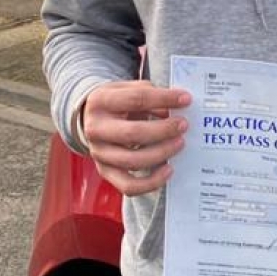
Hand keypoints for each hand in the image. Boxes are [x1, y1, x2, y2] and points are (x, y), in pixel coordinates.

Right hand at [80, 81, 190, 196]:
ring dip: (162, 153)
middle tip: (183, 125)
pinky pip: (129, 185)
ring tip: (179, 143)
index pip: (136, 99)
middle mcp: (95, 128)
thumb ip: (149, 94)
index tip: (186, 99)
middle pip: (133, 133)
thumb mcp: (129, 89)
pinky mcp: (105, 171)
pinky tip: (168, 170)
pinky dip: (151, 182)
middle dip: (163, 130)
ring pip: (132, 161)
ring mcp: (99, 153)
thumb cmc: (117, 102)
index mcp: (100, 101)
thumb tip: (173, 107)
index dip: (164, 99)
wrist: (90, 119)